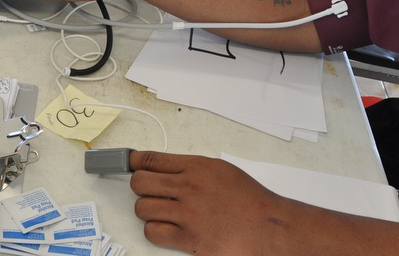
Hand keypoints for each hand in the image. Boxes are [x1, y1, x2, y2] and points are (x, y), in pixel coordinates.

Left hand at [130, 151, 279, 254]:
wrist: (267, 227)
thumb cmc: (249, 200)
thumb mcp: (221, 170)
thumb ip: (192, 167)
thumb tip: (167, 168)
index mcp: (196, 167)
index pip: (151, 159)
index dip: (135, 161)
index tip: (130, 163)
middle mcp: (188, 188)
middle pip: (140, 182)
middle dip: (139, 186)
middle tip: (147, 190)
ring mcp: (187, 214)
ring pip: (142, 208)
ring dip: (147, 209)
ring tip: (158, 211)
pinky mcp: (188, 239)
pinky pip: (153, 232)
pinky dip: (154, 230)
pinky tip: (164, 227)